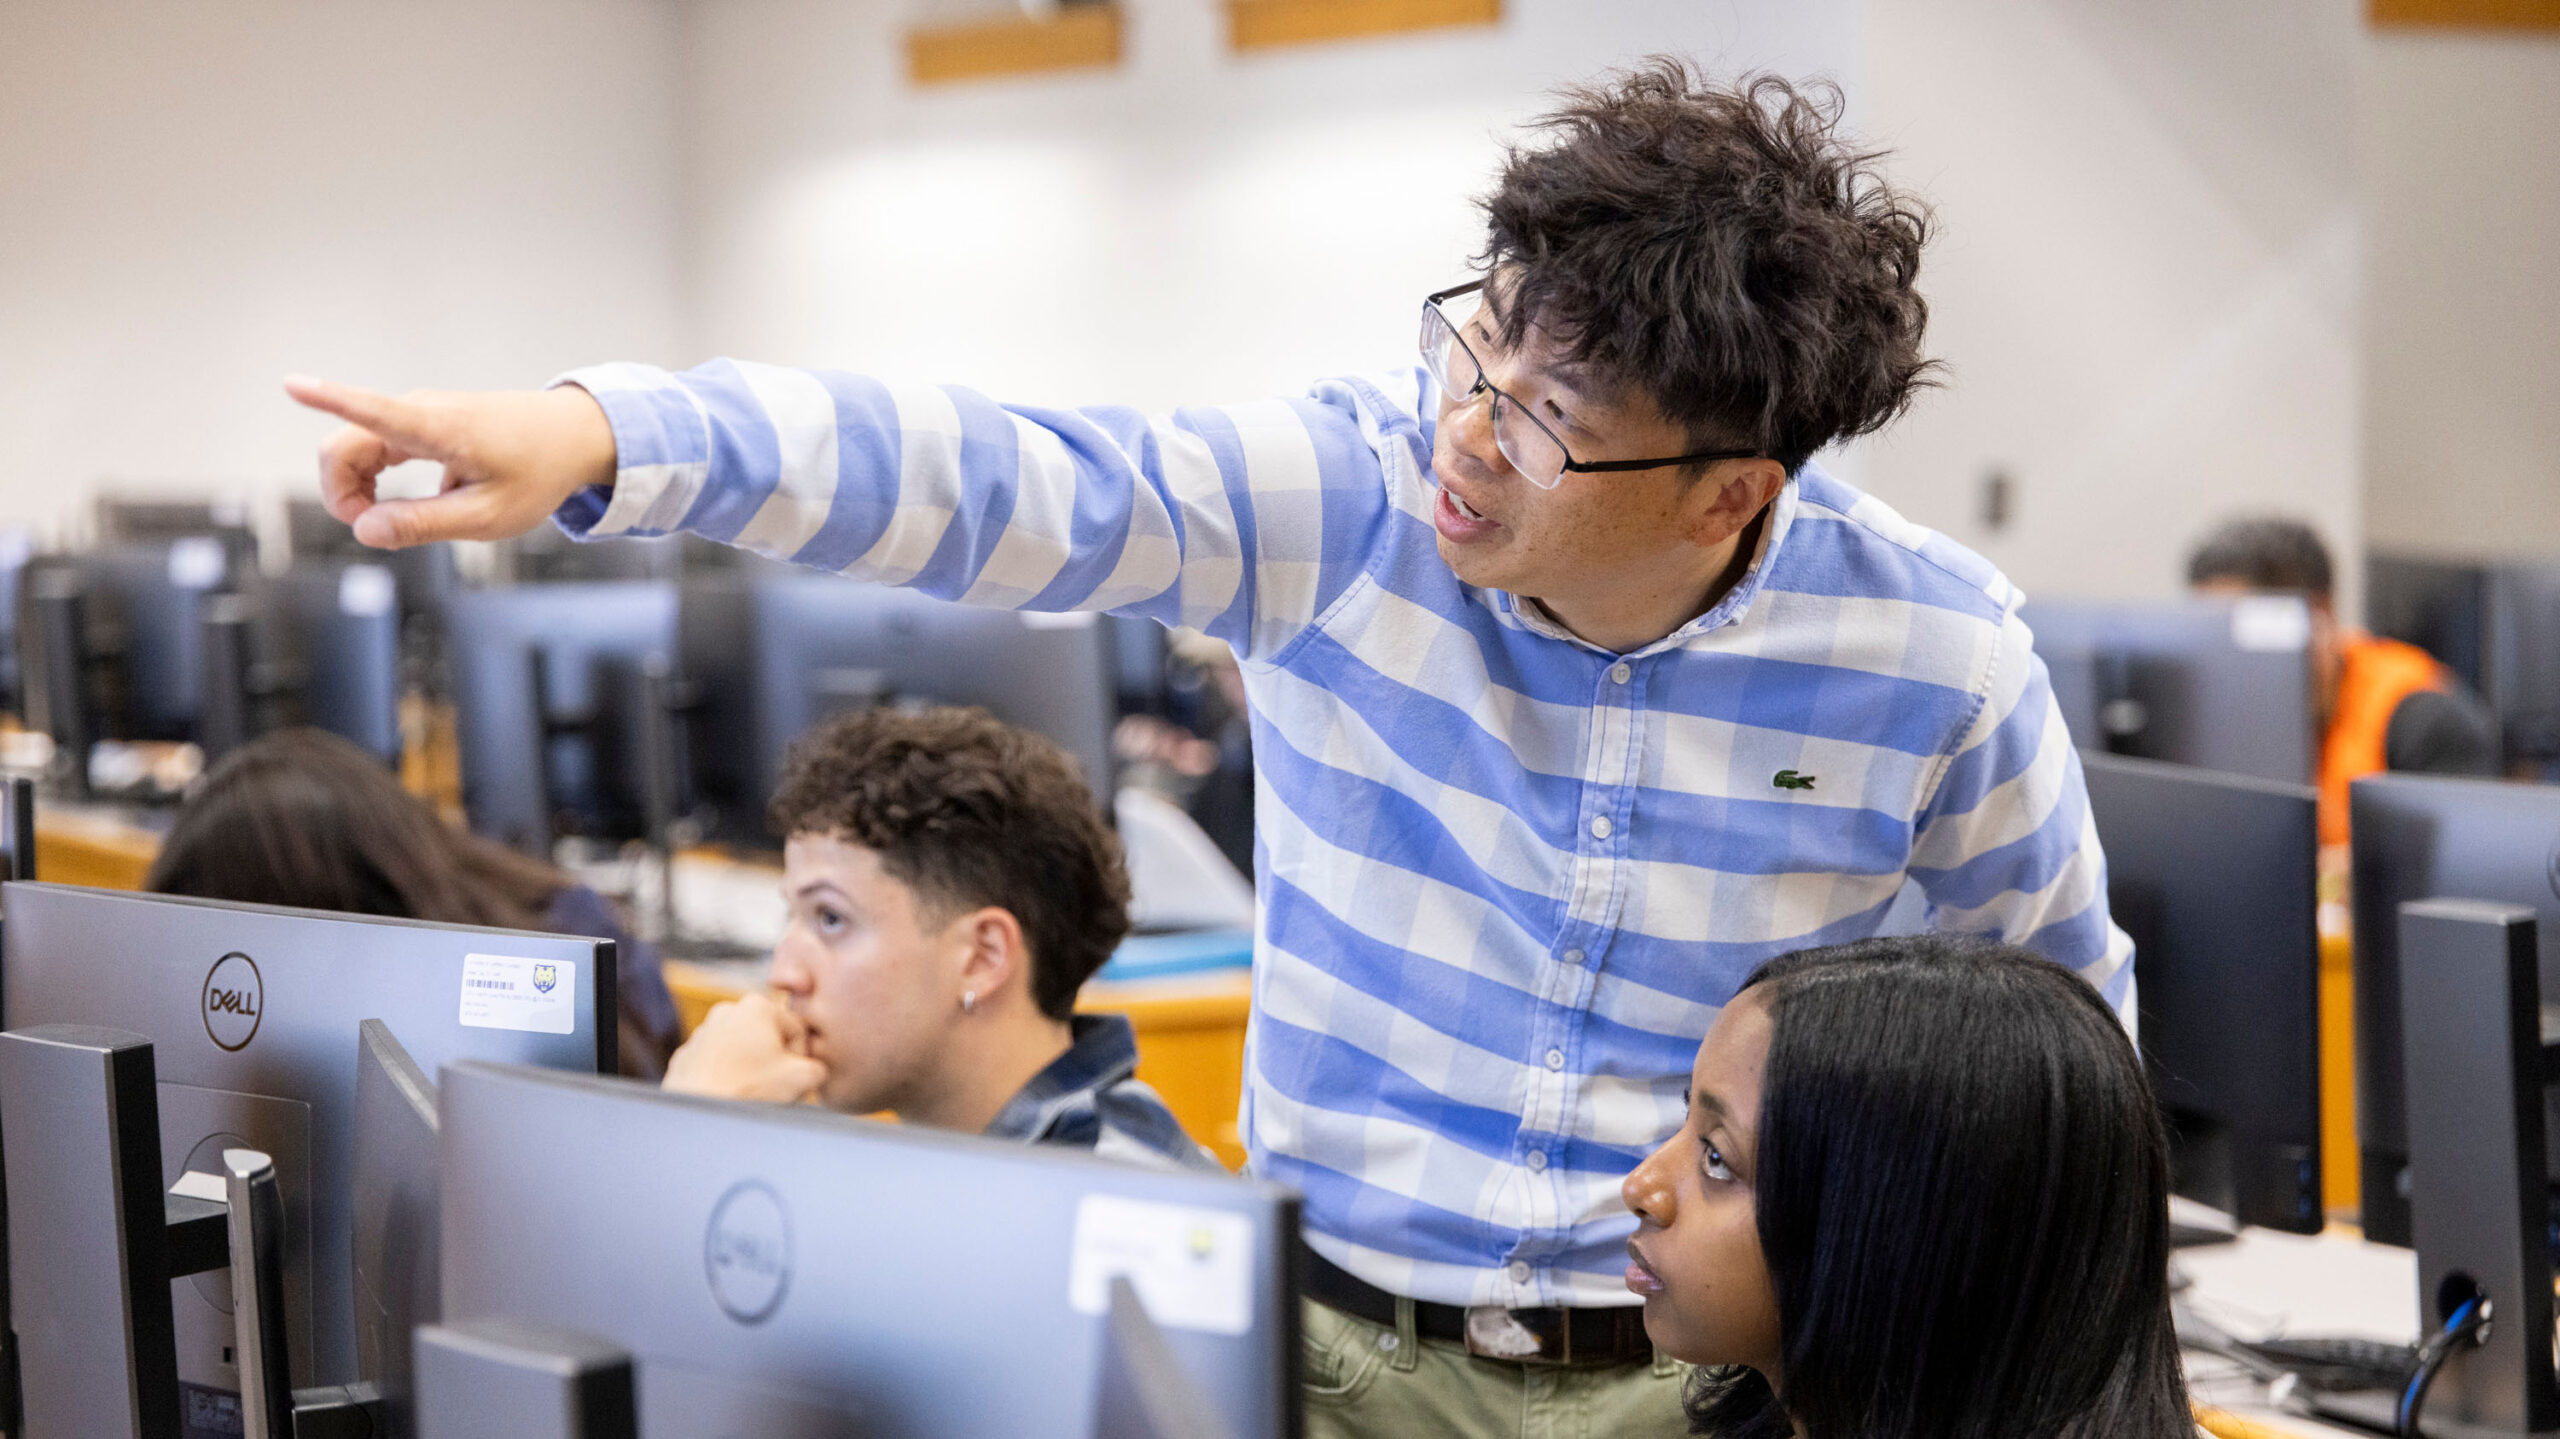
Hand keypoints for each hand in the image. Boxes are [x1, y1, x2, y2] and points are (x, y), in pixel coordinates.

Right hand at [283, 375, 619, 547]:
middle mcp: (421, 412)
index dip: (329, 399)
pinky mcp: (423, 422)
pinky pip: (375, 447)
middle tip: (374, 530)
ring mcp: (419, 414)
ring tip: (393, 521)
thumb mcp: (488, 516)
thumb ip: (424, 524)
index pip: (373, 411)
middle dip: (339, 492)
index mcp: (439, 430)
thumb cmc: (539, 473)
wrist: (574, 435)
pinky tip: (400, 503)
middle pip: (343, 447)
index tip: (291, 383)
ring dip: (356, 488)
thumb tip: (363, 530)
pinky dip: (372, 479)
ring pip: (355, 448)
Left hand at [662, 993, 827, 1103]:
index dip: (802, 1057)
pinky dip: (725, 1078)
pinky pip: (716, 1065)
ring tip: (751, 1094)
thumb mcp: (803, 1078)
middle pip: (767, 1038)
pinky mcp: (686, 1056)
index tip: (796, 1076)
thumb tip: (814, 1071)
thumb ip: (818, 1067)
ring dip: (750, 1069)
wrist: (700, 1117)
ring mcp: (702, 1034)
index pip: (796, 1030)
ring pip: (741, 1051)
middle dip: (774, 1061)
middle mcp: (726, 1012)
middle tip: (776, 1087)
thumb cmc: (750, 1091)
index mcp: (758, 1006)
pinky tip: (729, 1096)